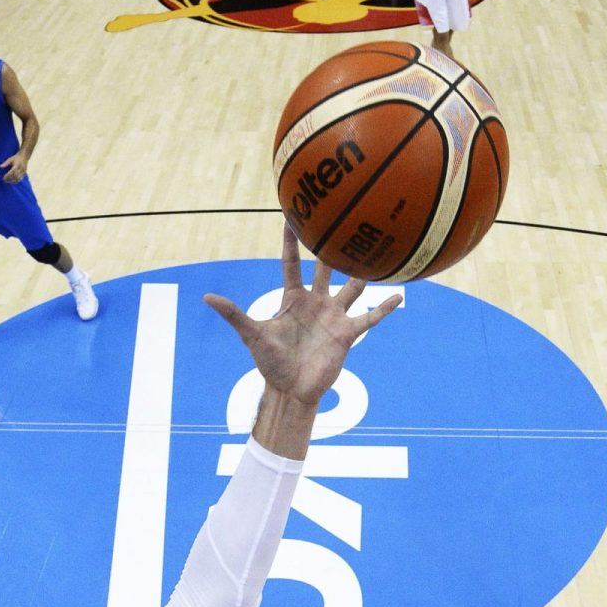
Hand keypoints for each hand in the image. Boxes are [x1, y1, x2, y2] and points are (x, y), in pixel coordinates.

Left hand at [0, 152, 28, 183]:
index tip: (3, 177)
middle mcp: (21, 169)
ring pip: (18, 178)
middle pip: (15, 176)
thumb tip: (0, 166)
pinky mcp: (24, 173)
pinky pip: (20, 179)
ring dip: (12, 181)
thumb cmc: (16, 158)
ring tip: (7, 182)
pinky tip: (12, 182)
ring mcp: (23, 171)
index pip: (12, 171)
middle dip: (9, 179)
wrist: (24, 156)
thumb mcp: (10, 159)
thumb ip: (5, 163)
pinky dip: (16, 181)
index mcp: (17, 165)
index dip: (8, 175)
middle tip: (4, 180)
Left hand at [205, 224, 402, 407]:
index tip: (291, 216)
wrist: (291, 390)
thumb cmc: (271, 363)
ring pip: (352, 287)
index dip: (292, 241)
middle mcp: (316, 302)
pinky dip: (384, 308)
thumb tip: (206, 297)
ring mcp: (333, 316)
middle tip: (341, 218)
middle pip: (325, 268)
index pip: (292, 263)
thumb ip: (233, 314)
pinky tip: (400, 296)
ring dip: (362, 272)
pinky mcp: (347, 333)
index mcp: (293, 298)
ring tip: (378, 249)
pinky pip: (369, 318)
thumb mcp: (252, 334)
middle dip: (331, 246)